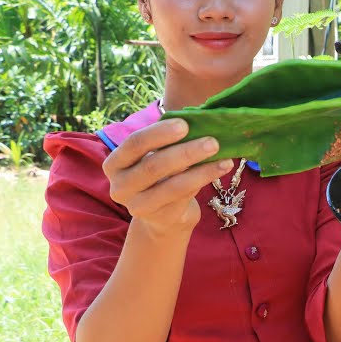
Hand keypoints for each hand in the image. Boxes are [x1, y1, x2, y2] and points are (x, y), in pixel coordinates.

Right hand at [102, 118, 231, 236]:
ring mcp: (137, 206)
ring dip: (202, 170)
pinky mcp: (159, 218)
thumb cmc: (161, 176)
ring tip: (225, 159)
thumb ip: (167, 143)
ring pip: (172, 186)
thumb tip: (199, 122)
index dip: (159, 133)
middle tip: (213, 142)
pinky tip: (221, 169)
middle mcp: (120, 186)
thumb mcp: (156, 158)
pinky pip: (185, 198)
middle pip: (154, 166)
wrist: (163, 216)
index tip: (185, 124)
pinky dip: (204, 181)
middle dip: (186, 152)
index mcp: (115, 163)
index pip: (134, 144)